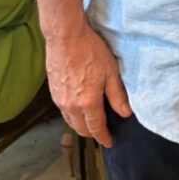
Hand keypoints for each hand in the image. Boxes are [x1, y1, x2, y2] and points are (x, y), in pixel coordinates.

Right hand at [45, 25, 131, 146]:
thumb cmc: (90, 51)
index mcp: (88, 102)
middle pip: (81, 129)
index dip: (103, 137)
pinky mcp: (53, 92)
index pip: (96, 127)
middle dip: (92, 134)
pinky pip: (63, 111)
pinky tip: (79, 108)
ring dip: (81, 125)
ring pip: (71, 121)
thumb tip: (125, 113)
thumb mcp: (111, 72)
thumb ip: (117, 95)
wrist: (65, 37)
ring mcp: (59, 99)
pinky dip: (72, 115)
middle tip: (102, 132)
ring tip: (91, 122)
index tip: (109, 142)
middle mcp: (71, 105)